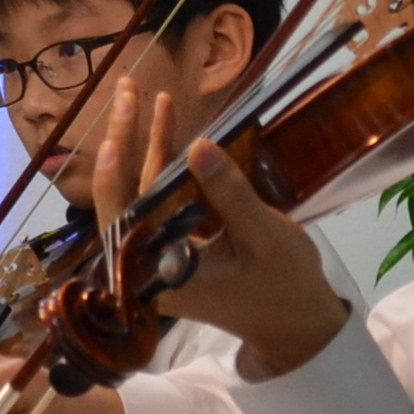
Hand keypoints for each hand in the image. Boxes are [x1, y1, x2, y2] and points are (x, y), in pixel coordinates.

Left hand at [97, 85, 349, 377]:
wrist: (297, 324)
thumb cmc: (284, 285)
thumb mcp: (263, 236)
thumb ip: (229, 193)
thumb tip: (199, 144)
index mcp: (161, 272)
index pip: (123, 216)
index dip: (116, 170)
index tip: (119, 128)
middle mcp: (149, 266)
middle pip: (124, 196)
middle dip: (126, 139)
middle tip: (127, 88)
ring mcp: (160, 256)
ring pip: (141, 194)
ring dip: (147, 146)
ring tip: (153, 98)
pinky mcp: (175, 247)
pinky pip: (160, 203)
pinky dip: (164, 166)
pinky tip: (171, 132)